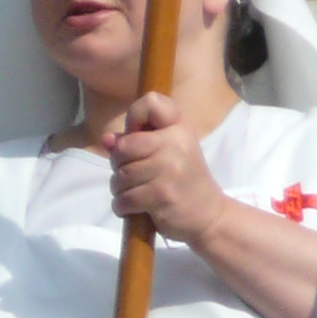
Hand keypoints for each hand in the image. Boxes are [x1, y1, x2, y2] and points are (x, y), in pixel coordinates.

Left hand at [103, 92, 227, 246]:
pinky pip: (123, 199)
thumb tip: (108, 140)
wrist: (209, 214)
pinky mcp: (163, 194)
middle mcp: (176, 143)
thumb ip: (134, 144)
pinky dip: (123, 207)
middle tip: (134, 175)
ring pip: (120, 176)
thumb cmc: (182, 181)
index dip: (135, 117)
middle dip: (118, 165)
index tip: (138, 134)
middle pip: (123, 147)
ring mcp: (170, 169)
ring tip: (138, 192)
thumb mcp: (165, 155)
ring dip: (120, 190)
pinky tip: (137, 207)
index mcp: (178, 128)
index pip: (151, 102)